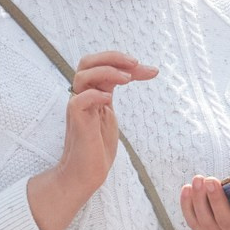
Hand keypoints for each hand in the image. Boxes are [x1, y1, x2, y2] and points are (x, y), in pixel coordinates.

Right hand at [26, 51, 154, 229]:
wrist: (86, 173)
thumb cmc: (98, 147)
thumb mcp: (111, 115)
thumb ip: (113, 94)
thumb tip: (135, 73)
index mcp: (92, 93)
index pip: (102, 65)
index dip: (125, 63)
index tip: (152, 71)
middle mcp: (83, 96)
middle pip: (87, 62)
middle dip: (112, 57)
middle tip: (135, 63)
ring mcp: (77, 107)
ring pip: (82, 75)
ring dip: (107, 72)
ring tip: (128, 79)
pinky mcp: (76, 121)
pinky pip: (79, 100)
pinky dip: (95, 95)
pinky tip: (109, 101)